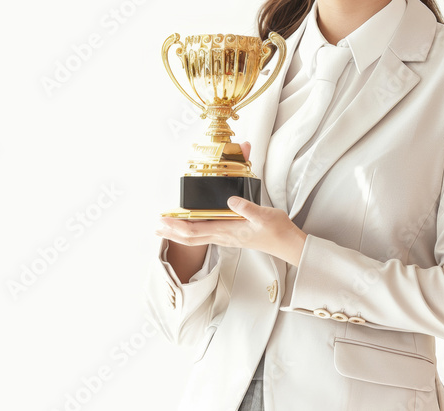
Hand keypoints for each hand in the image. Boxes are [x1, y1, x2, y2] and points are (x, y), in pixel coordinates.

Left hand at [154, 141, 307, 265]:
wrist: (287, 244)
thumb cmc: (277, 230)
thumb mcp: (263, 215)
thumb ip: (246, 207)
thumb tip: (230, 199)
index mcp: (228, 231)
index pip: (196, 230)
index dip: (177, 226)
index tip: (163, 220)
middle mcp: (224, 236)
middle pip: (190, 238)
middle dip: (171, 232)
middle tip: (156, 226)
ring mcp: (227, 238)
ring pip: (197, 239)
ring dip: (179, 234)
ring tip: (166, 230)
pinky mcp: (232, 236)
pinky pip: (206, 237)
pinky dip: (193, 233)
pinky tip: (191, 229)